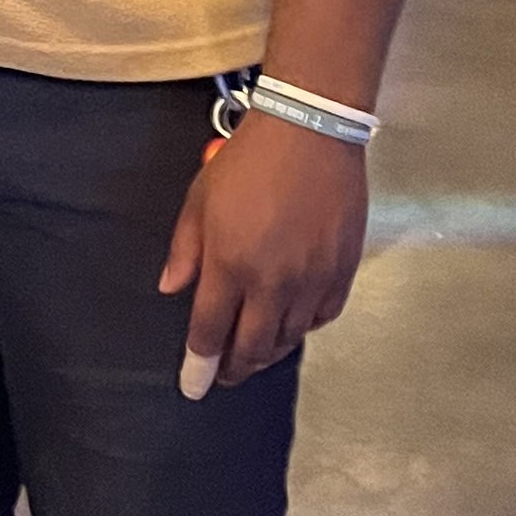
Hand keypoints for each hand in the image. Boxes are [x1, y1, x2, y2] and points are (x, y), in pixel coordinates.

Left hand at [161, 113, 366, 394]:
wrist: (310, 130)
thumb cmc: (249, 160)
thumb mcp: (200, 199)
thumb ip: (186, 250)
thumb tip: (173, 289)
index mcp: (230, 264)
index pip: (211, 332)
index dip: (200, 364)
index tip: (194, 385)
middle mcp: (273, 282)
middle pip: (252, 347)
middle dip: (235, 368)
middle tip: (224, 374)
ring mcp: (312, 280)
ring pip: (288, 338)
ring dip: (267, 351)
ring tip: (254, 351)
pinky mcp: (342, 271)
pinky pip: (321, 317)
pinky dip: (303, 327)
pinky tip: (292, 322)